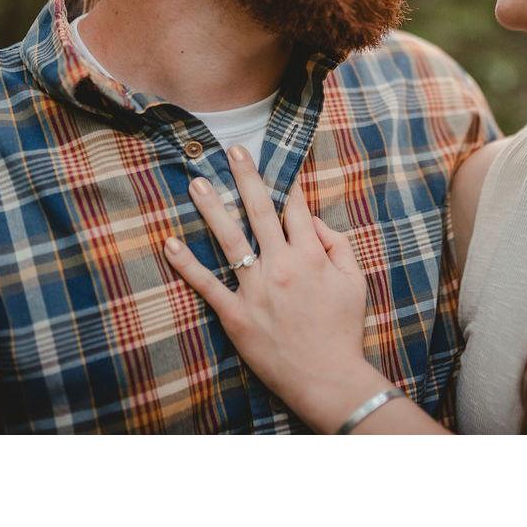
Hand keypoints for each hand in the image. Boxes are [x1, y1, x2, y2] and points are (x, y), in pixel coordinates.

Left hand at [163, 145, 388, 430]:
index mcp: (311, 255)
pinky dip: (187, 264)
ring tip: (197, 182)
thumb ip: (337, 244)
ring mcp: (255, 289)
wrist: (327, 377)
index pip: (295, 208)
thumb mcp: (355, 280)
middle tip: (232, 149)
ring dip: (211, 208)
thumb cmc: (343, 328)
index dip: (287, 183)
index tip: (276, 162)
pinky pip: (207, 285)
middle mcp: (281, 265)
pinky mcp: (235, 315)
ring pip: (229, 239)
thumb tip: (311, 221)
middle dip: (246, 176)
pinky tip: (171, 243)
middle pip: (259, 210)